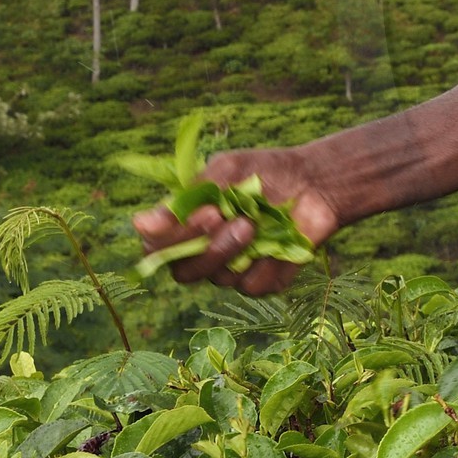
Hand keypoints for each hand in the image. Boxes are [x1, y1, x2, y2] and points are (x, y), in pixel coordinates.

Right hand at [133, 147, 342, 294]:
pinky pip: (253, 285)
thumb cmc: (266, 171)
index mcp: (187, 224)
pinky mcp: (260, 282)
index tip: (206, 214)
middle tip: (239, 221)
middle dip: (209, 248)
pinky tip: (282, 243)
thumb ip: (186, 199)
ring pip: (219, 280)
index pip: (156, 247)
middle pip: (183, 272)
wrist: (317, 183)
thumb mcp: (225, 172)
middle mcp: (204, 251)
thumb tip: (140, 223)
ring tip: (260, 223)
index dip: (171, 240)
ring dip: (239, 251)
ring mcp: (232, 270)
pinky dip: (269, 262)